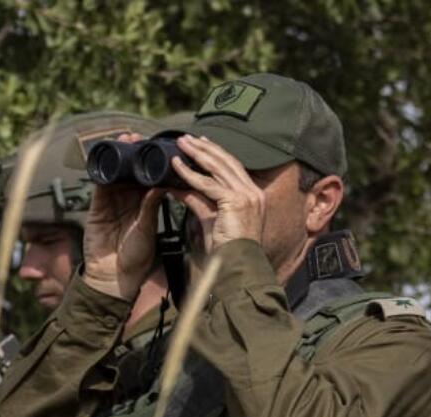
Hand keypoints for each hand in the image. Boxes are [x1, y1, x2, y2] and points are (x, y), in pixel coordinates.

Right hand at [82, 133, 164, 300]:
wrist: (114, 276)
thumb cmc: (135, 257)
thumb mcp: (146, 230)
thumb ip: (150, 209)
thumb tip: (161, 186)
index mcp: (145, 205)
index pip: (149, 178)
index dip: (153, 163)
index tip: (159, 147)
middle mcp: (128, 200)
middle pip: (131, 171)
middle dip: (135, 153)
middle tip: (139, 135)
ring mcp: (112, 202)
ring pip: (115, 173)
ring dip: (119, 156)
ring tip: (124, 138)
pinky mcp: (97, 206)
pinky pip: (99, 184)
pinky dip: (102, 171)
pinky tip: (105, 157)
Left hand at [168, 135, 264, 253]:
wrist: (239, 264)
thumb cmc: (228, 250)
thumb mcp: (212, 219)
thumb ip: (199, 201)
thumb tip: (178, 188)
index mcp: (254, 196)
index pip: (234, 167)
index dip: (217, 153)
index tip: (202, 143)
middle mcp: (254, 193)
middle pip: (227, 162)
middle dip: (205, 148)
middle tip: (187, 138)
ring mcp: (247, 196)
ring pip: (218, 167)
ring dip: (197, 154)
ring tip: (181, 144)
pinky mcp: (236, 201)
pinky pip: (208, 184)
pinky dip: (190, 174)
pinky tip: (176, 166)